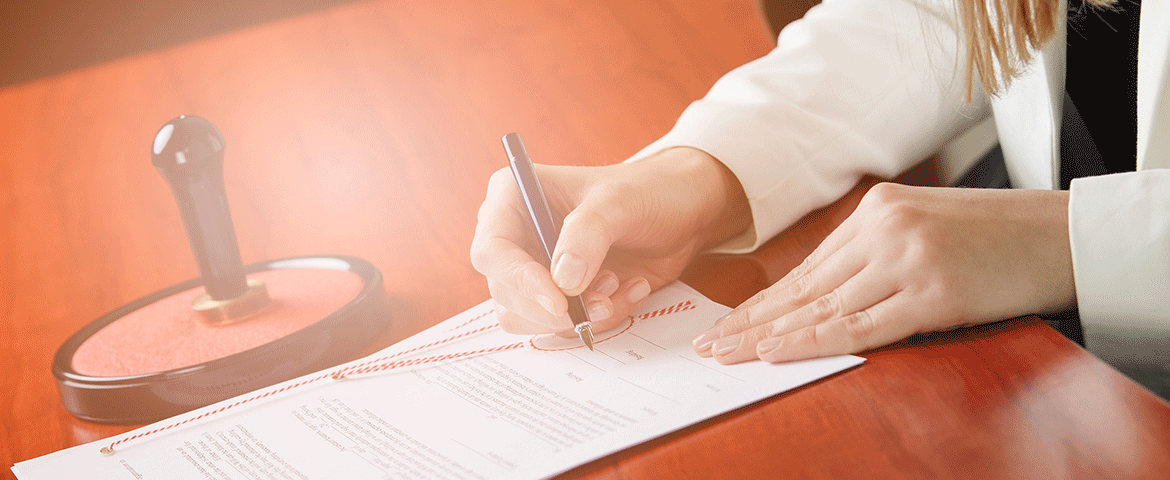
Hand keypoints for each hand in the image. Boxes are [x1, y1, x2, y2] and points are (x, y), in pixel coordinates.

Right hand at [471, 147, 749, 335]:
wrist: (682, 211)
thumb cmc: (647, 191)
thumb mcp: (618, 203)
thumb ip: (587, 236)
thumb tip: (562, 283)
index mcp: (514, 197)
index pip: (492, 250)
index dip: (519, 280)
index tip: (559, 300)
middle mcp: (516, 236)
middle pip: (506, 293)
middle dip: (555, 307)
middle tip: (599, 300)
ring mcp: (536, 268)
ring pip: (530, 317)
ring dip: (578, 315)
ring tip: (617, 285)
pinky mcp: (561, 295)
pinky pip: (564, 326)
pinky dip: (599, 317)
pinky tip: (630, 288)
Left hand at [692, 183, 1073, 363]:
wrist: (1061, 233)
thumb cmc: (994, 236)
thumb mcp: (923, 227)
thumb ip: (874, 252)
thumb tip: (821, 294)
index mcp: (876, 211)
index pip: (807, 268)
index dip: (763, 301)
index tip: (727, 323)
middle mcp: (883, 229)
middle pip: (803, 287)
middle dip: (751, 321)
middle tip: (709, 344)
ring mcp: (905, 260)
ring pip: (822, 307)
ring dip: (769, 335)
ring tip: (728, 355)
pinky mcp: (931, 293)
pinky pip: (860, 326)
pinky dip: (813, 341)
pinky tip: (777, 352)